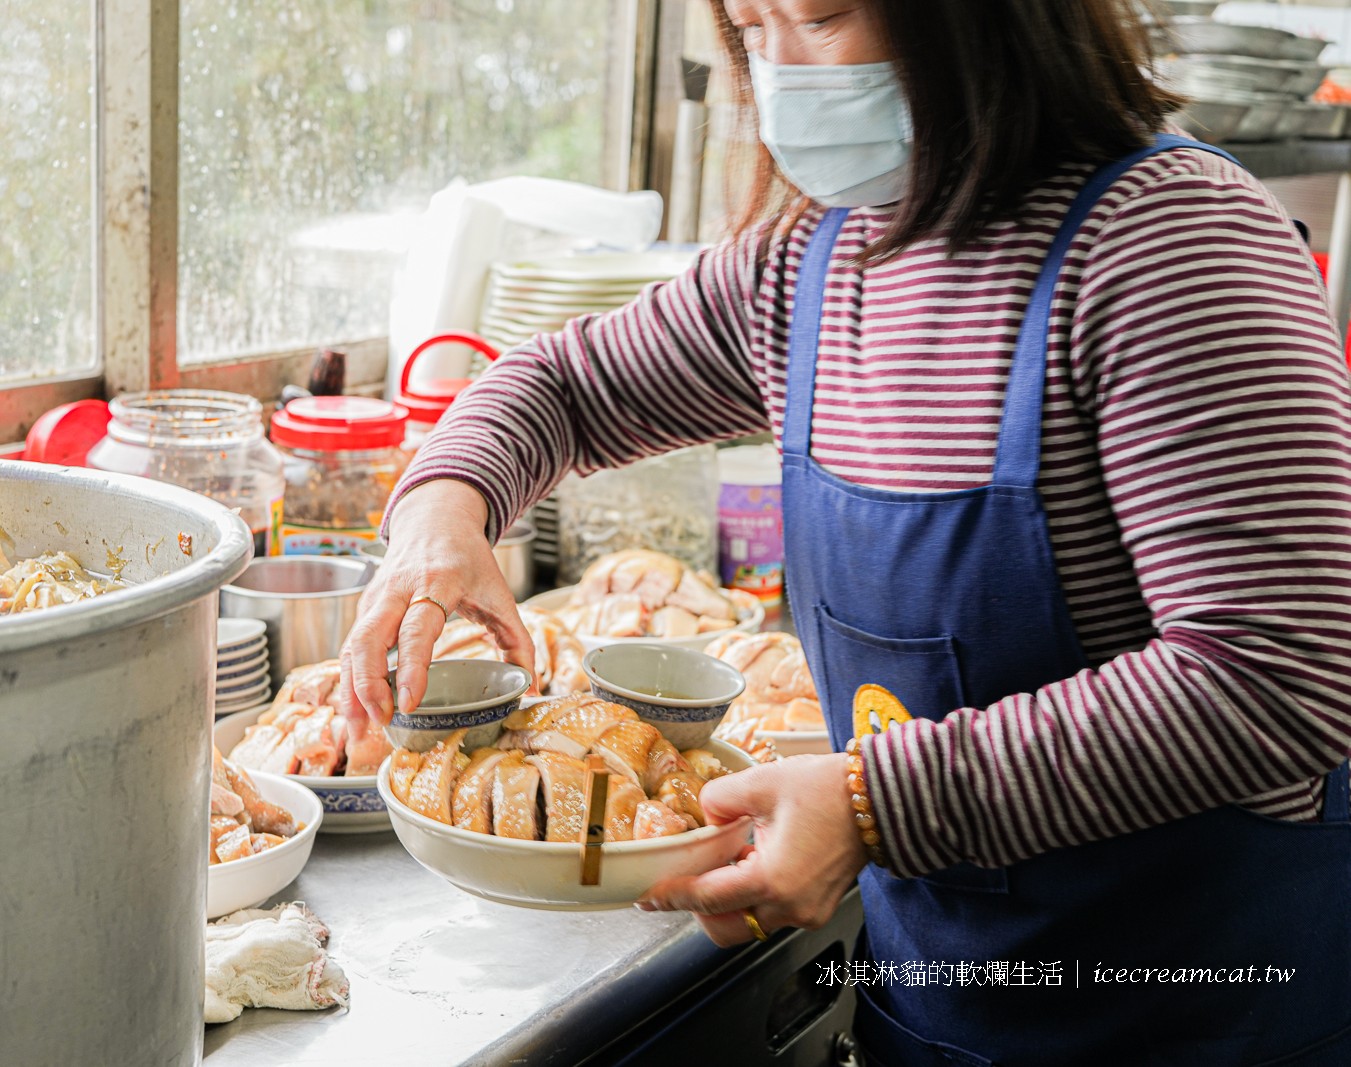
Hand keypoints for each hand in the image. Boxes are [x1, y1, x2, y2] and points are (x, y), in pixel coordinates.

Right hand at [337, 479, 535, 734]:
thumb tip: (530, 687)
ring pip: (352, 645)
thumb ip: (517, 641)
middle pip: (370, 638)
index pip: (417, 630)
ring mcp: (376, 598)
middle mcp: (398, 590)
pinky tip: (354, 711)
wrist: (435, 521)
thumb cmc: (469, 560)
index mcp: (437, 584)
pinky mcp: (365, 608)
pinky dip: (348, 681)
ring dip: (351, 690)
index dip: (411, 667)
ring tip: (359, 730)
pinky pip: (350, 647)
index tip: (409, 702)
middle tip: (382, 722)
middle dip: (369, 684)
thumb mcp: (500, 595)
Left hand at [638, 753, 865, 945]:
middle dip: (699, 910)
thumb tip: (706, 816)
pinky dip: (754, 894)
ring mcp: (807, 912)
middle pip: (726, 929)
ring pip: (750, 923)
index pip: (707, 899)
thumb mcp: (761, 782)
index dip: (672, 897)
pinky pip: (773, 912)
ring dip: (728, 901)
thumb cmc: (829, 790)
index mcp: (772, 880)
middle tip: (683, 881)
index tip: (649, 897)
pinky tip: (752, 860)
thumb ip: (719, 799)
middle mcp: (790, 907)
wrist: (881, 798)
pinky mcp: (817, 907)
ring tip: (725, 860)